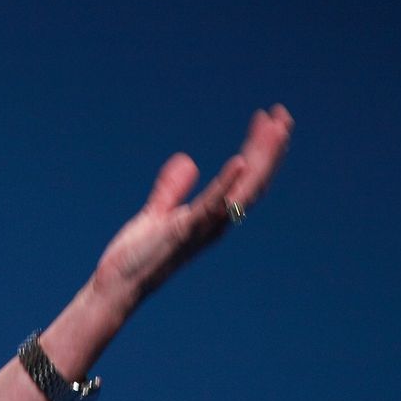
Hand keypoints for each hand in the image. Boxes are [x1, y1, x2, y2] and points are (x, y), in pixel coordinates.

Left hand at [90, 104, 293, 312]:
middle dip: (271, 148)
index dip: (259, 150)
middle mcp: (216, 222)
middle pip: (254, 180)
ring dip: (262, 159)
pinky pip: (211, 205)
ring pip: (245, 189)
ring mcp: (203, 227)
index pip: (245, 178)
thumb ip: (172, 189)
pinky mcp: (183, 231)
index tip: (265, 119)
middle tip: (282, 115)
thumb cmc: (137, 256)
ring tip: (275, 128)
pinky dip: (227, 183)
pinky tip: (240, 160)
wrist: (118, 285)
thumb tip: (186, 161)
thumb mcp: (156, 214)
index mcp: (212, 216)